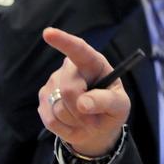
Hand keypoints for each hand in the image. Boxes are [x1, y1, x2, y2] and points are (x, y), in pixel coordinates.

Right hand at [38, 28, 130, 156]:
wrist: (97, 129)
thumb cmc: (111, 111)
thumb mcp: (120, 106)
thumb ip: (106, 101)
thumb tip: (83, 103)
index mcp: (93, 63)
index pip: (78, 49)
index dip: (63, 40)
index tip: (48, 33)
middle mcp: (71, 69)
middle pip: (69, 88)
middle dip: (82, 110)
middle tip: (94, 121)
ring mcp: (53, 83)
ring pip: (58, 106)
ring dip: (75, 121)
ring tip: (86, 121)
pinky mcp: (43, 100)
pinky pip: (50, 119)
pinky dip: (65, 128)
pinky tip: (73, 124)